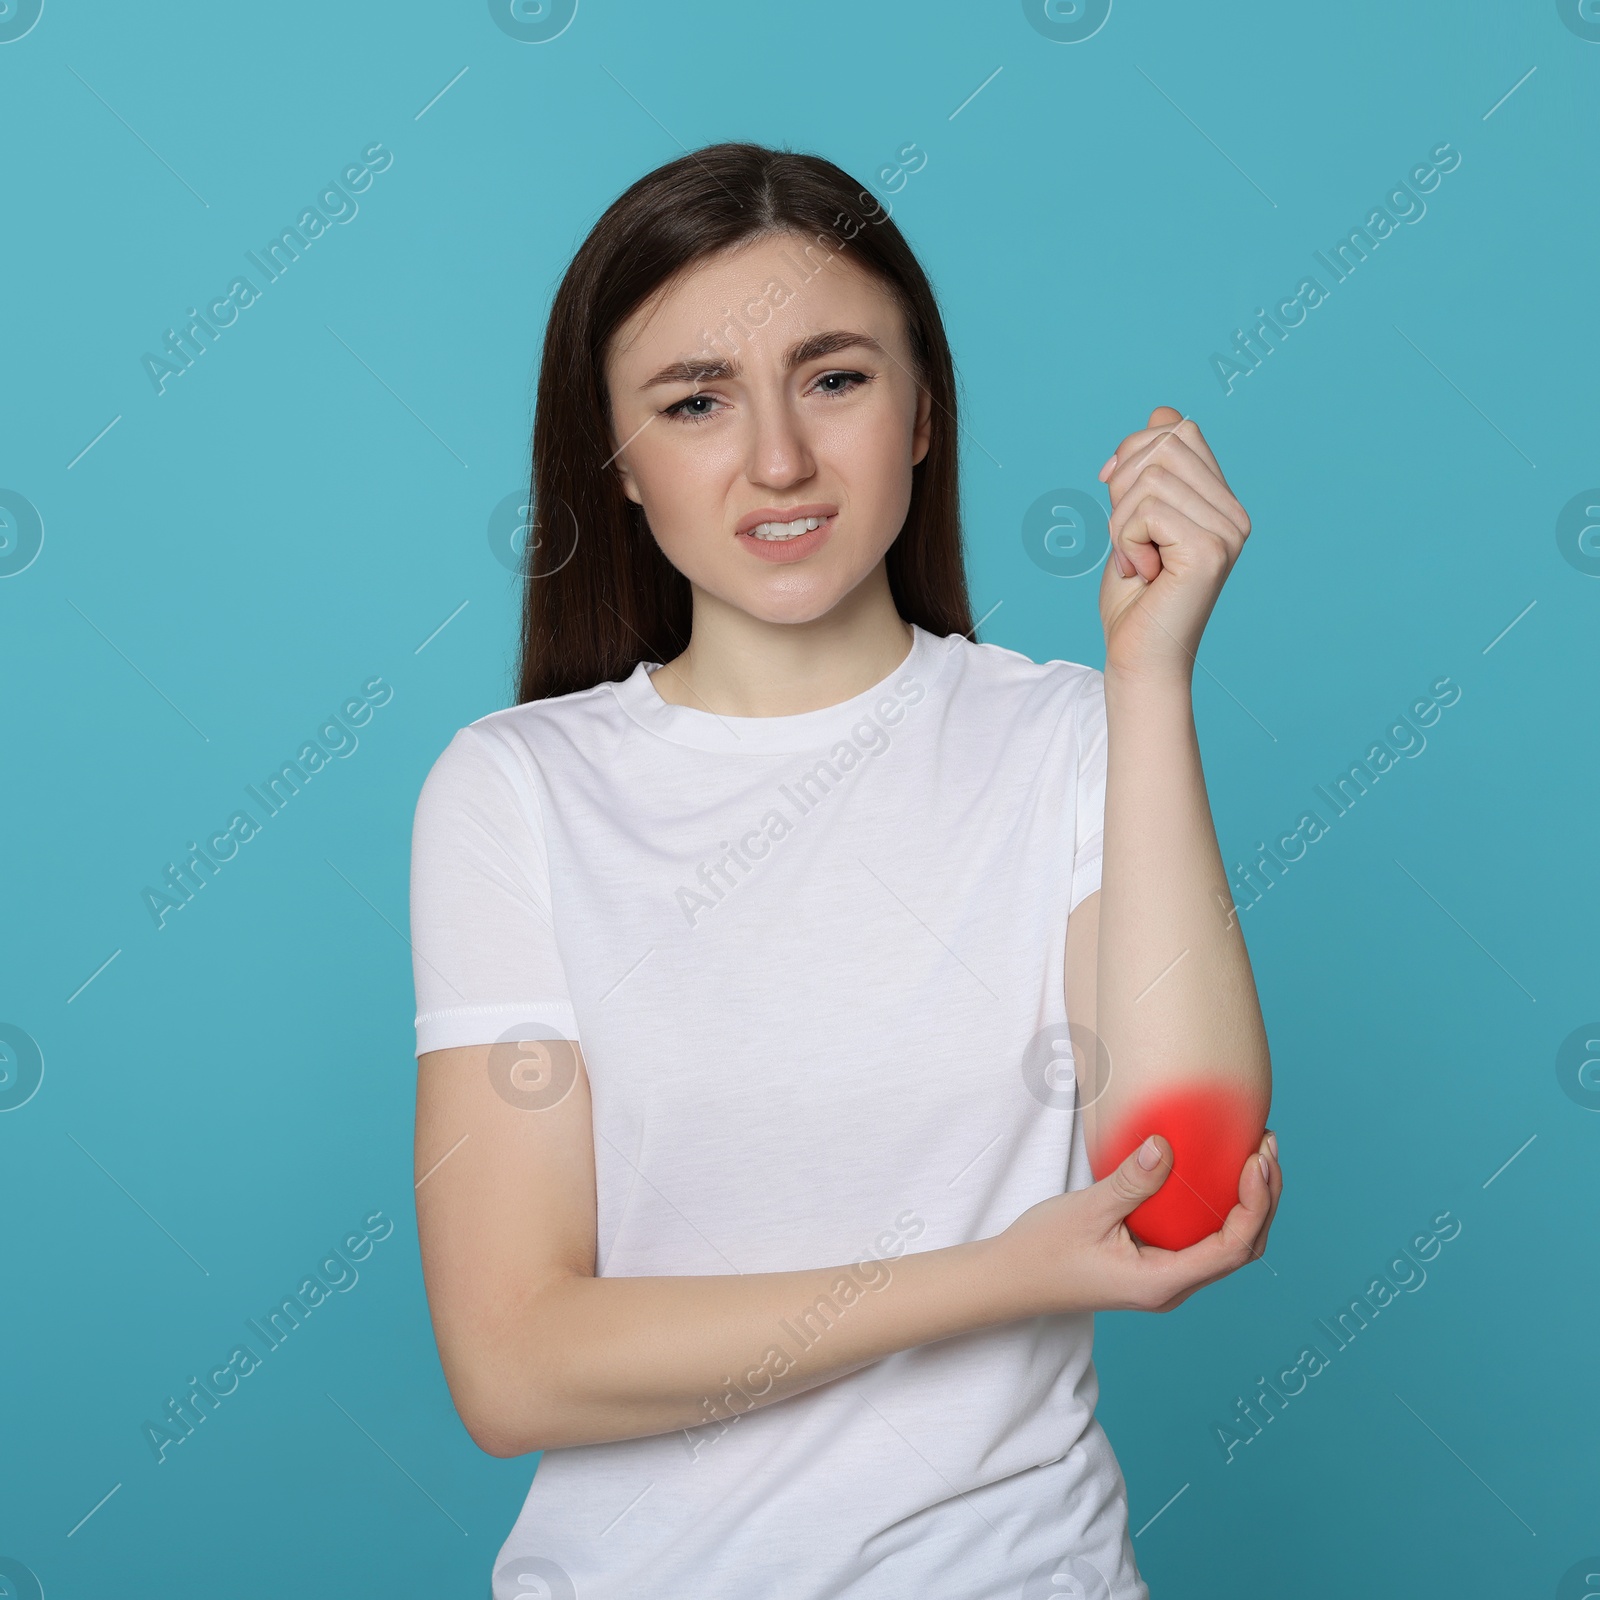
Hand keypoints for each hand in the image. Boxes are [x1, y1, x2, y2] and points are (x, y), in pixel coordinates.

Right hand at [998, 1126, 1281, 1315]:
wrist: (1011, 1280)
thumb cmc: (1043, 1251)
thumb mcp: (1086, 1210)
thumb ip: (1131, 1181)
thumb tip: (1168, 1145)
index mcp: (1162, 1282)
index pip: (1233, 1248)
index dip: (1256, 1204)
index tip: (1257, 1160)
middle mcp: (1172, 1287)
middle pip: (1242, 1249)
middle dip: (1264, 1199)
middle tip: (1267, 1146)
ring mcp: (1165, 1278)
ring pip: (1227, 1247)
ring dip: (1248, 1203)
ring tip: (1256, 1156)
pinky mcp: (1154, 1265)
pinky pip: (1202, 1240)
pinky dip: (1221, 1208)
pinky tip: (1217, 1177)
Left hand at [1097, 406, 1251, 685]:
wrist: (1138, 656)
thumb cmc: (1133, 596)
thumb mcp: (1132, 518)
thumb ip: (1148, 469)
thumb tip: (1161, 414)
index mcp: (1221, 500)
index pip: (1177, 429)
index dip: (1132, 452)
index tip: (1113, 492)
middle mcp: (1234, 513)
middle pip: (1164, 442)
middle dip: (1123, 487)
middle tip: (1126, 539)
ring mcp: (1228, 531)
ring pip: (1151, 477)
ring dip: (1120, 521)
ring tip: (1135, 560)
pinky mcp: (1210, 550)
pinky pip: (1147, 510)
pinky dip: (1125, 541)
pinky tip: (1142, 573)